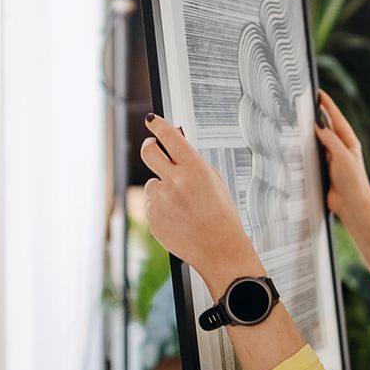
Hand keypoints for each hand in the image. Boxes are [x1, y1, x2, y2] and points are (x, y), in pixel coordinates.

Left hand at [139, 114, 254, 280]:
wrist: (219, 249)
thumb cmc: (222, 216)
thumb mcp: (215, 182)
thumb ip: (194, 163)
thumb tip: (176, 146)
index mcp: (194, 170)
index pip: (169, 136)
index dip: (158, 124)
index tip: (152, 120)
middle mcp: (175, 182)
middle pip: (148, 151)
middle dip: (149, 147)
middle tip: (154, 149)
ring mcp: (161, 201)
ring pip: (151, 183)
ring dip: (161, 188)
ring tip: (182, 204)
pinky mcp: (153, 218)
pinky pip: (151, 204)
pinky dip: (162, 208)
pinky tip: (179, 217)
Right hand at [313, 89, 369, 219]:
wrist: (352, 205)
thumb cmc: (353, 181)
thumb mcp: (342, 155)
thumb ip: (330, 139)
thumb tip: (319, 124)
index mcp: (349, 142)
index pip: (336, 118)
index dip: (327, 105)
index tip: (319, 93)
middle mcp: (341, 148)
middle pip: (328, 126)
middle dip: (319, 113)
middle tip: (309, 101)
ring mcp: (332, 158)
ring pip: (320, 139)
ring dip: (312, 130)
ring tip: (302, 118)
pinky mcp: (325, 169)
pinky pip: (314, 154)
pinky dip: (308, 147)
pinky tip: (300, 143)